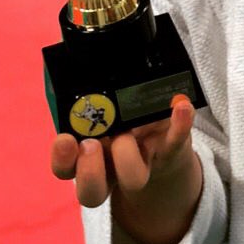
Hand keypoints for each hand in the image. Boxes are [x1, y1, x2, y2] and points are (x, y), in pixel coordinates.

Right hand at [51, 95, 196, 208]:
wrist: (163, 145)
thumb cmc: (122, 119)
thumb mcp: (102, 104)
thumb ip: (89, 90)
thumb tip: (76, 52)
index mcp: (87, 157)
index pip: (65, 169)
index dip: (62, 160)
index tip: (65, 139)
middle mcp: (111, 170)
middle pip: (92, 192)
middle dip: (89, 171)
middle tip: (92, 144)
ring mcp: (142, 165)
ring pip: (132, 179)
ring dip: (127, 157)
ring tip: (128, 132)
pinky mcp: (171, 150)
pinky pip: (175, 142)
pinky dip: (179, 125)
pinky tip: (181, 105)